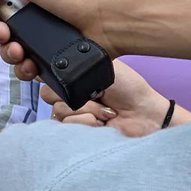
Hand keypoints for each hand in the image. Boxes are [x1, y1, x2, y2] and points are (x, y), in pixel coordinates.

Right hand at [0, 0, 114, 81]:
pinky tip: (31, 65)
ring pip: (11, 55)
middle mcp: (31, 21)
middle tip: (5, 34)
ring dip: (8, 55)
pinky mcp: (52, 63)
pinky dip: (25, 70)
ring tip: (20, 52)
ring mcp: (42, 43)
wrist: (106, 20)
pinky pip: (29, 71)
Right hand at [41, 60, 190, 135]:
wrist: (144, 114)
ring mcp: (72, 116)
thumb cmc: (129, 88)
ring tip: (106, 111)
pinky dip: (87, 122)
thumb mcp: (103, 65)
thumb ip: (77, 61)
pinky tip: (103, 122)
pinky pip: (68, 125)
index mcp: (73, 78)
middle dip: (76, 95)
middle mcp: (69, 96)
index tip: (56, 75)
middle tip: (98, 96)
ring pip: (58, 111)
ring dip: (86, 110)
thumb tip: (55, 58)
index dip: (49, 76)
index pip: (46, 76)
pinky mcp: (77, 133)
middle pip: (48, 95)